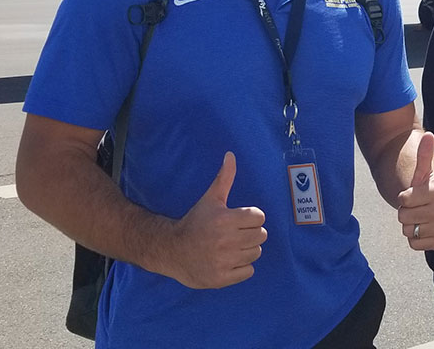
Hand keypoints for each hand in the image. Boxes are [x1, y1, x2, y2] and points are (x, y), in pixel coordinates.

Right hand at [162, 151, 266, 288]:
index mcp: (224, 219)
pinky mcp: (222, 278)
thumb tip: (231, 154)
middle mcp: (225, 241)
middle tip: (235, 234)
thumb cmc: (195, 222)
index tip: (238, 219)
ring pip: (256, 253)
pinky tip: (228, 261)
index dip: (251, 217)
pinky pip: (249, 271)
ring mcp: (223, 261)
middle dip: (251, 233)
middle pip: (261, 235)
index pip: (259, 217)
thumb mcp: (210, 199)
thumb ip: (224, 177)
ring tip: (231, 247)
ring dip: (247, 250)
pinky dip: (242, 267)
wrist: (172, 251)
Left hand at [395, 131, 433, 249]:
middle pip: (403, 217)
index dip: (404, 197)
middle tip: (416, 206)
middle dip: (406, 212)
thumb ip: (424, 155)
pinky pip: (414, 244)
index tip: (413, 194)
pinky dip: (415, 239)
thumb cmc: (426, 189)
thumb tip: (428, 135)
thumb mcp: (422, 173)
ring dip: (410, 225)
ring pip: (408, 231)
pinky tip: (423, 229)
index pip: (404, 199)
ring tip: (420, 217)